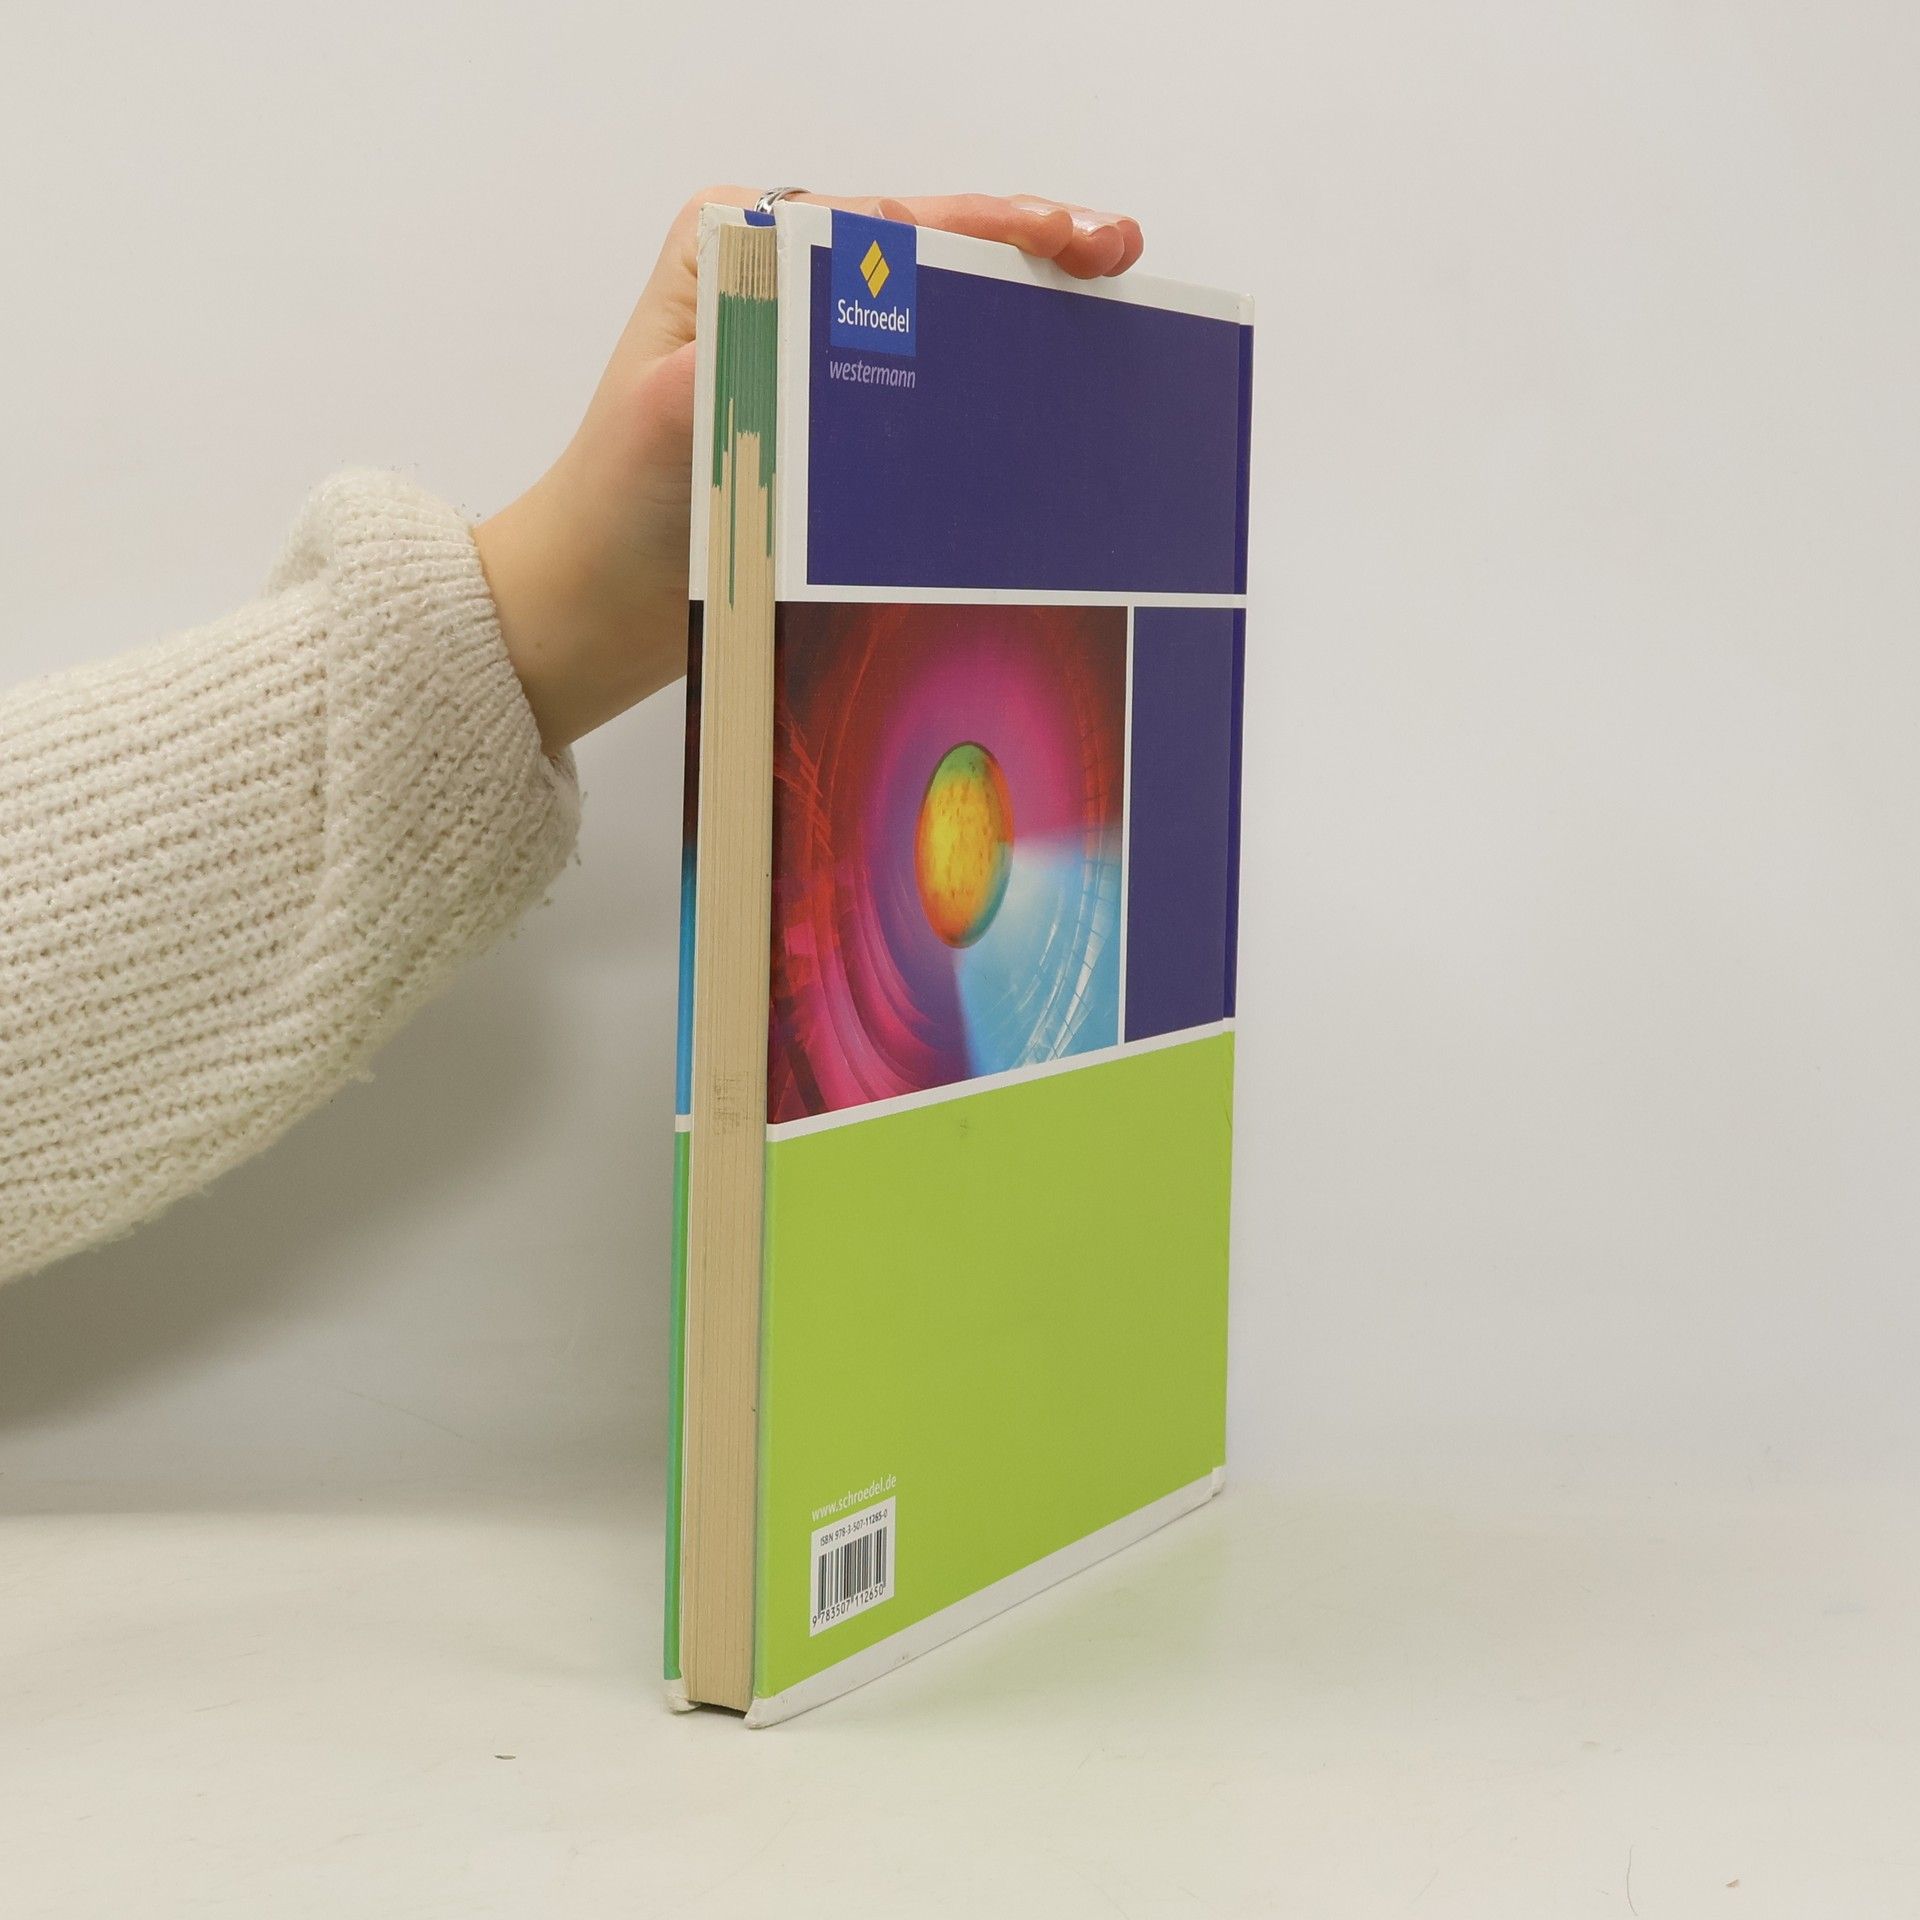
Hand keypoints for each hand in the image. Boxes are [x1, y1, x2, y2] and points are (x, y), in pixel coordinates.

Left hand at [473, 189, 1145, 753]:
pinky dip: (987, 379)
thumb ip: (754, 350)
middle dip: (1023, 249)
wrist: (594, 609)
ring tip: (1104, 299)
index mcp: (737, 248)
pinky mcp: (829, 416)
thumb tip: (847, 303)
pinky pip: (923, 384)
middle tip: (1111, 254)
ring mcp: (809, 349)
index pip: (882, 224)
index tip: (1060, 242)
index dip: (983, 226)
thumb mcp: (680, 417)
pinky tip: (1048, 385)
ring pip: (934, 312)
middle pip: (924, 253)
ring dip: (1018, 308)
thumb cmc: (619, 512)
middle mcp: (778, 284)